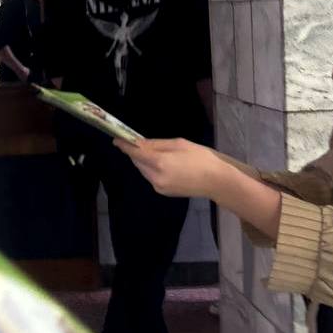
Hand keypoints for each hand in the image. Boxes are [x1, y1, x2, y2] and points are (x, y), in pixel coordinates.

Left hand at [113, 137, 230, 198]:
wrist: (216, 181)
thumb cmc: (201, 158)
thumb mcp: (178, 144)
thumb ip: (156, 144)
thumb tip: (139, 143)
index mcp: (160, 162)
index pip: (135, 153)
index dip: (125, 146)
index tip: (116, 139)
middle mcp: (155, 177)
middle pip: (138, 162)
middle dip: (137, 153)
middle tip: (142, 143)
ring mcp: (158, 186)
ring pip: (143, 170)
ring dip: (145, 161)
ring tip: (158, 154)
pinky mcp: (163, 192)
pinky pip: (151, 177)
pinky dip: (152, 169)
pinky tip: (165, 165)